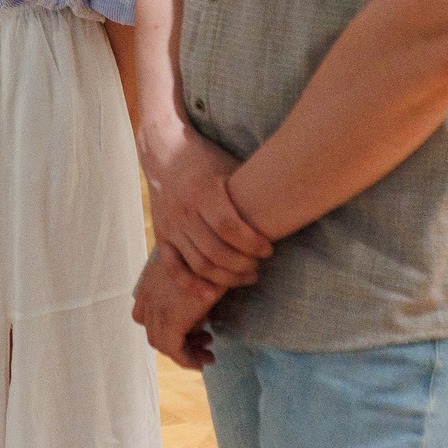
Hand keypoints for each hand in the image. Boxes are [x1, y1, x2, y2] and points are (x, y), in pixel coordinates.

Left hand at [132, 244, 223, 368]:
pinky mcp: (173, 321)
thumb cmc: (210, 252)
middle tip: (203, 341)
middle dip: (177, 341)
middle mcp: (148, 296)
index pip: (142, 315)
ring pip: (163, 344)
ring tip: (207, 353)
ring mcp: (158, 309)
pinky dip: (189, 360)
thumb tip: (199, 313)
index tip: (188, 328)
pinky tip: (206, 360)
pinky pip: (176, 352)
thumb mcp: (192, 267)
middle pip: (153, 331)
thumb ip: (187, 287)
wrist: (214, 247)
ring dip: (185, 352)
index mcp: (149, 281)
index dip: (162, 326)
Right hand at [144, 128, 271, 288]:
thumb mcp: (228, 168)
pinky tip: (211, 294)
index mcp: (203, 192)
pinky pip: (173, 268)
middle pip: (216, 252)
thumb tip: (286, 207)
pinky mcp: (161, 236)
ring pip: (199, 264)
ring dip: (226, 277)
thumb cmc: (207, 161)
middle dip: (243, 265)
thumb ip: (247, 193)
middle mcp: (184, 211)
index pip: (229, 228)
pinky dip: (191, 284)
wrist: (164, 153)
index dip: (252, 244)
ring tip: (246, 275)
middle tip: (259, 266)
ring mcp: (170, 226)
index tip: (268, 249)